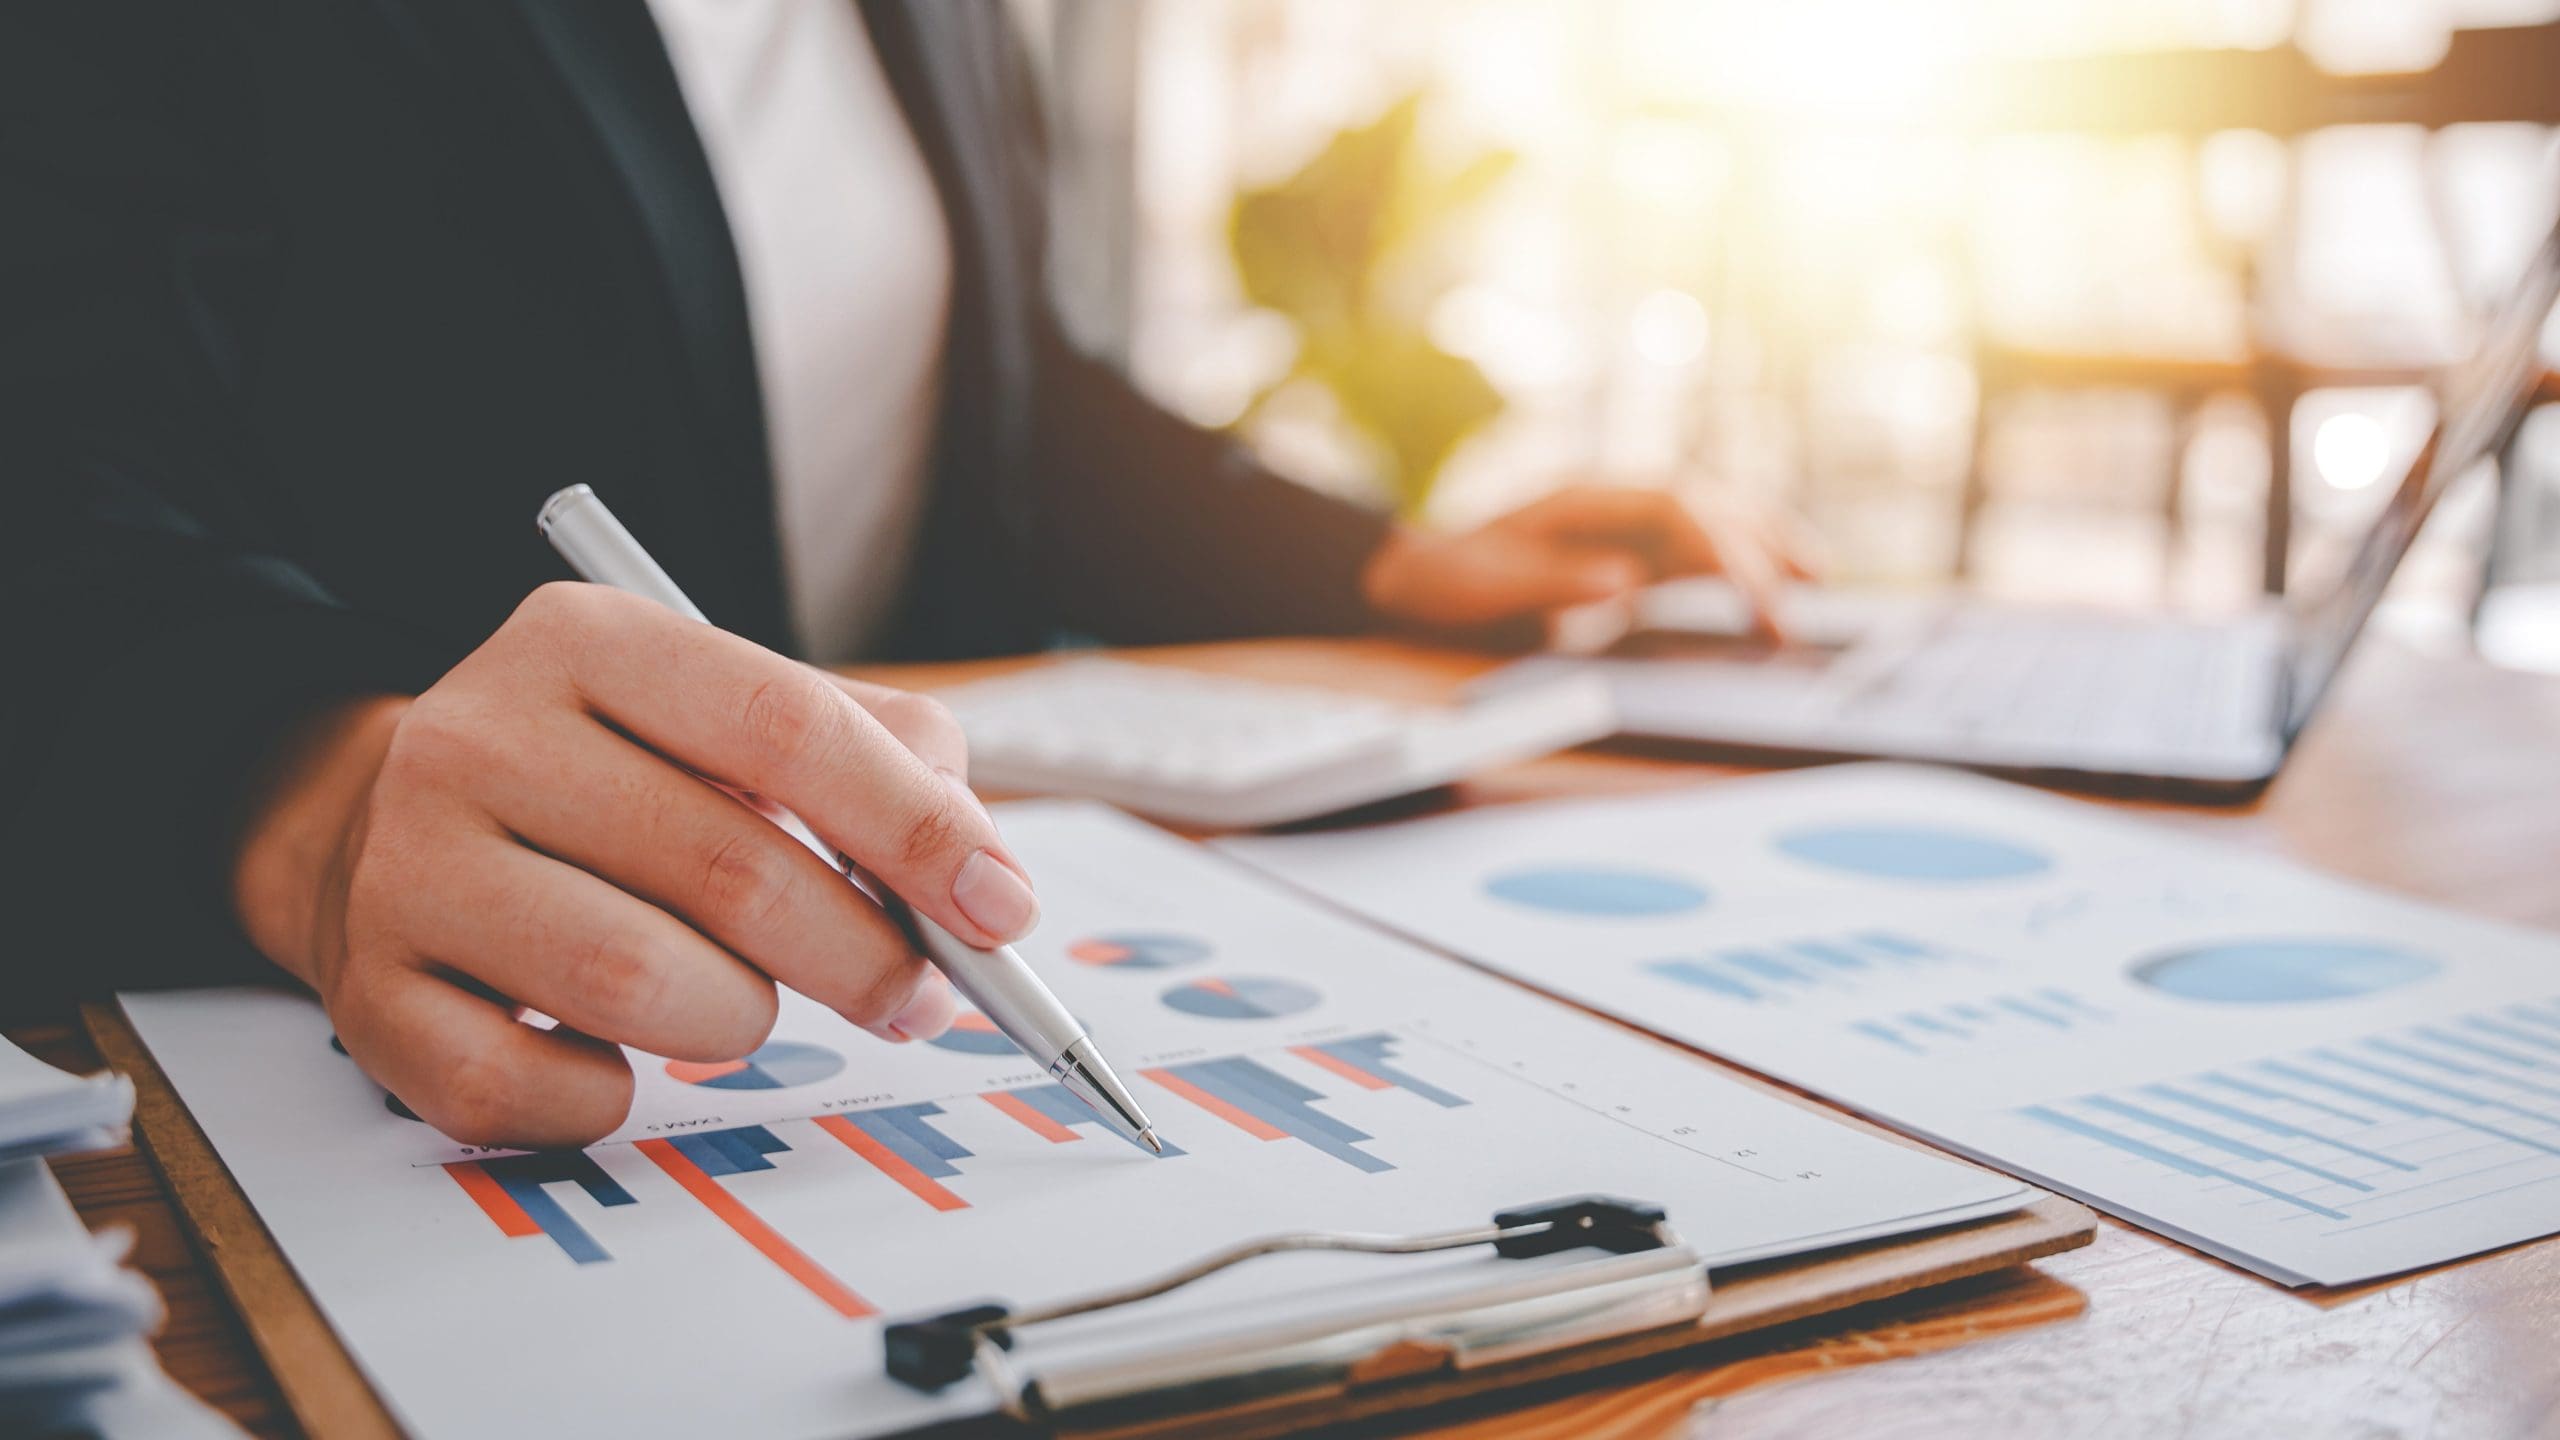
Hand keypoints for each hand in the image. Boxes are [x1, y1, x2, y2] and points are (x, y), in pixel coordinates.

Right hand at [228, 582, 1033, 1148]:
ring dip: (736, 1022)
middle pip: (730, 870)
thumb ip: (879, 763)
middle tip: (914, 995)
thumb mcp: (729, 715)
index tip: (1000, 911)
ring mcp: (407, 864)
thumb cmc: (607, 777)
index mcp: (590, 639)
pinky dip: (607, 1096)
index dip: (914, 828)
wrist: (369, 820)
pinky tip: (617, 1051)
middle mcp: (479, 734)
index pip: (786, 726)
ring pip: (639, 987)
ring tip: (739, 1002)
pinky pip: (532, 1090)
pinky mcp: (368, 994)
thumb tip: (985, 885)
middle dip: (862, 956)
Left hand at [1360, 484, 1814, 638]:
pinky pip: (1689, 552)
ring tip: (1816, 575)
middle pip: (1705, 507)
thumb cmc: (1451, 579)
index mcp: (1585, 497)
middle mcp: (1611, 500)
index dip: (1725, 549)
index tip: (1757, 596)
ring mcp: (1619, 523)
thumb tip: (1628, 582)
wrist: (1417, 575)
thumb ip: (1557, 580)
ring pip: (1707, 522)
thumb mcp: (1491, 584)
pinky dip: (1731, 565)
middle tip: (1809, 592)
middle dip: (1762, 543)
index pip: (1677, 510)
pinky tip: (1765, 587)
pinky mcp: (1622, 551)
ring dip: (1760, 543)